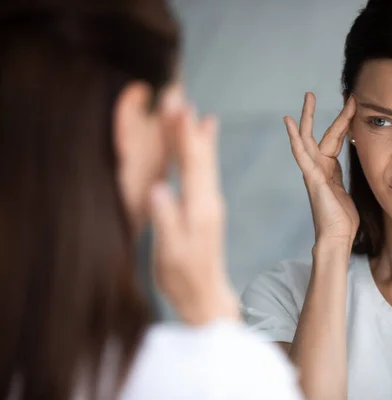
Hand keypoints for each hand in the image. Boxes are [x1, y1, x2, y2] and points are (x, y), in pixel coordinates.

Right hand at [150, 106, 237, 325]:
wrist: (206, 295)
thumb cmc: (184, 277)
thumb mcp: (171, 252)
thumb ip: (166, 220)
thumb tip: (158, 188)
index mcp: (200, 208)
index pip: (193, 164)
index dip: (185, 135)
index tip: (180, 108)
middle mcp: (209, 200)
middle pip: (201, 157)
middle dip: (191, 127)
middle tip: (182, 98)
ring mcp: (210, 203)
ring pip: (205, 163)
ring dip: (198, 136)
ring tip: (195, 112)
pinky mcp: (207, 208)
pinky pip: (203, 173)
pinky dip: (201, 154)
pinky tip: (202, 143)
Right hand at [284, 93, 358, 243]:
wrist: (336, 237)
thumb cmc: (343, 220)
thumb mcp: (348, 193)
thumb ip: (344, 179)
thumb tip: (354, 170)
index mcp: (329, 170)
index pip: (335, 139)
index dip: (343, 121)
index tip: (352, 104)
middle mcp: (318, 168)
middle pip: (317, 134)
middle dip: (317, 113)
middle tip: (312, 93)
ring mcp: (313, 172)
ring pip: (307, 139)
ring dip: (307, 117)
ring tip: (307, 98)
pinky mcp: (312, 177)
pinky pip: (301, 153)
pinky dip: (294, 136)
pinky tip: (289, 122)